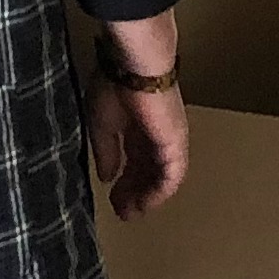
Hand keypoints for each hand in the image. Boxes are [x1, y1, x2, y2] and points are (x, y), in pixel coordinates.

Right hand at [89, 77, 189, 222]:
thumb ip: (106, 152)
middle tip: (121, 213)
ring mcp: (169, 140)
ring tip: (130, 213)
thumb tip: (107, 176)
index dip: (123, 181)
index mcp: (136, 126)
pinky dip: (158, 193)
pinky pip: (172, 177)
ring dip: (146, 198)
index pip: (134, 160)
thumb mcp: (101, 123)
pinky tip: (145, 205)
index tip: (112, 199)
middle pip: (147, 172)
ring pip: (160, 178)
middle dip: (134, 194)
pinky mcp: (176, 144)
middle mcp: (155, 135)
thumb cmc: (115, 84)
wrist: (136, 66)